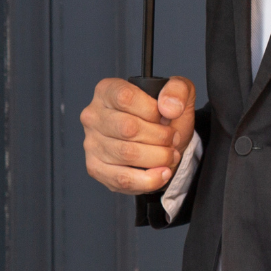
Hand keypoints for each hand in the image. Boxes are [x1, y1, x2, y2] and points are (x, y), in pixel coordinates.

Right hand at [80, 76, 196, 196]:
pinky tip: (162, 173)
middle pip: (127, 128)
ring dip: (158, 157)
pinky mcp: (96, 168)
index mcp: (107, 91)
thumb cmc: (164, 117)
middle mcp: (94, 116)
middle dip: (160, 136)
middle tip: (172, 139)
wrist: (161, 143)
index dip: (152, 110)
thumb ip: (178, 90)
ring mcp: (92, 143)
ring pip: (127, 154)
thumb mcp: (178, 94)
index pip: (126, 97)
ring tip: (170, 154)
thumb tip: (169, 107)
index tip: (167, 117)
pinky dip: (149, 179)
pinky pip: (123, 178)